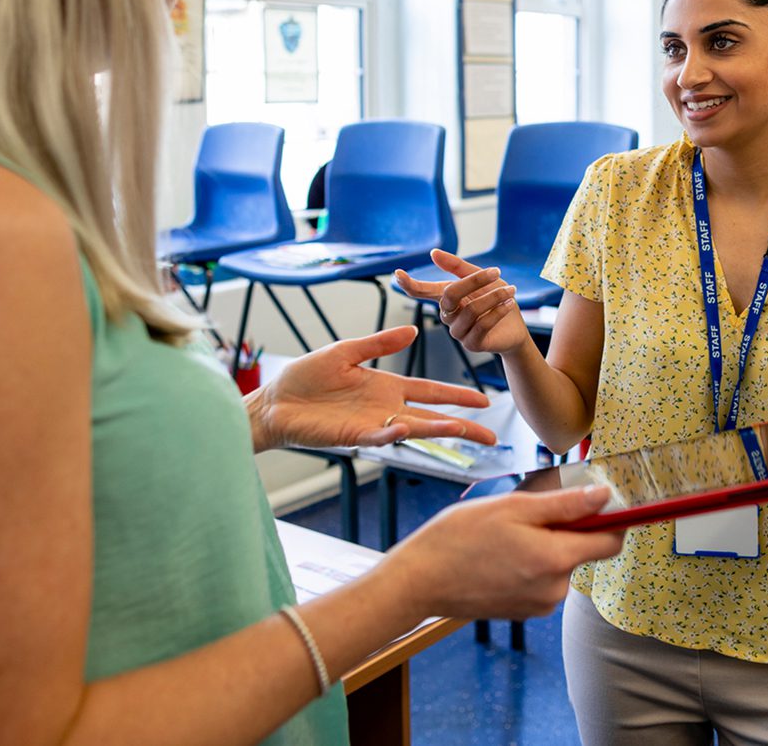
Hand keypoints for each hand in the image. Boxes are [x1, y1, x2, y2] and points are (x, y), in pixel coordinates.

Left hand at [251, 325, 498, 451]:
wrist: (275, 401)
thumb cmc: (306, 377)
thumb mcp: (345, 352)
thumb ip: (379, 343)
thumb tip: (413, 331)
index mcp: (386, 386)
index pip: (430, 392)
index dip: (456, 396)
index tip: (484, 401)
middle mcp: (385, 408)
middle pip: (432, 418)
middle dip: (462, 427)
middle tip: (492, 436)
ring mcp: (372, 424)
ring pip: (413, 430)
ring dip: (438, 431)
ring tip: (463, 431)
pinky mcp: (353, 436)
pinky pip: (380, 436)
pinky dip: (394, 434)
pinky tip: (407, 429)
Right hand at [383, 486, 625, 622]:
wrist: (420, 580)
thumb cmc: (459, 537)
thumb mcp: (512, 507)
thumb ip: (563, 504)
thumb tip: (604, 497)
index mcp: (555, 559)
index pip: (609, 541)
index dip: (610, 518)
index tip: (597, 501)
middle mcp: (554, 589)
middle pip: (581, 550)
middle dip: (564, 528)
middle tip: (524, 512)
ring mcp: (539, 604)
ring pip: (558, 564)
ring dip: (542, 545)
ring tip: (503, 534)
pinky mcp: (523, 611)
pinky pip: (541, 580)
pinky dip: (528, 562)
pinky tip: (498, 553)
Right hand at [394, 250, 530, 356]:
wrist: (515, 327)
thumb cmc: (495, 299)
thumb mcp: (480, 278)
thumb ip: (457, 267)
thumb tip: (433, 253)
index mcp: (446, 298)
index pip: (422, 291)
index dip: (409, 284)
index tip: (397, 273)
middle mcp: (447, 315)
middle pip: (450, 295)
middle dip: (473, 282)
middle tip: (495, 271)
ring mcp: (457, 331)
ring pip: (470, 311)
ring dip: (493, 297)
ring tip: (510, 290)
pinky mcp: (471, 344)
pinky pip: (481, 325)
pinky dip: (497, 312)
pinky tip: (508, 303)